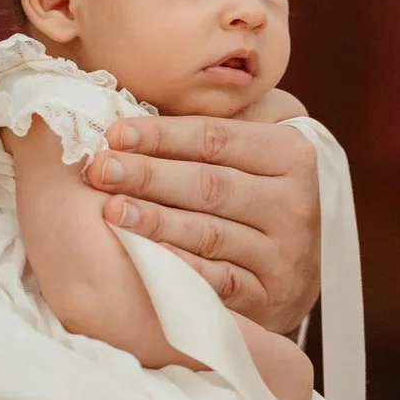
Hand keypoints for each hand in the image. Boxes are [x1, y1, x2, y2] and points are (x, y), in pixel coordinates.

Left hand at [87, 115, 321, 332]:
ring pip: (210, 234)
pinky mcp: (270, 296)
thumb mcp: (258, 153)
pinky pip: (216, 281)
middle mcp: (293, 202)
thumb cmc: (261, 196)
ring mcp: (283, 253)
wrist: (299, 271)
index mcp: (291, 154)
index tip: (115, 133)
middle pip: (210, 184)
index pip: (217, 138)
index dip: (162, 135)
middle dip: (149, 175)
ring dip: (155, 221)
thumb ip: (217, 129)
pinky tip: (143, 256)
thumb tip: (143, 103)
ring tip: (110, 209)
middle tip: (100, 169)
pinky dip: (178, 267)